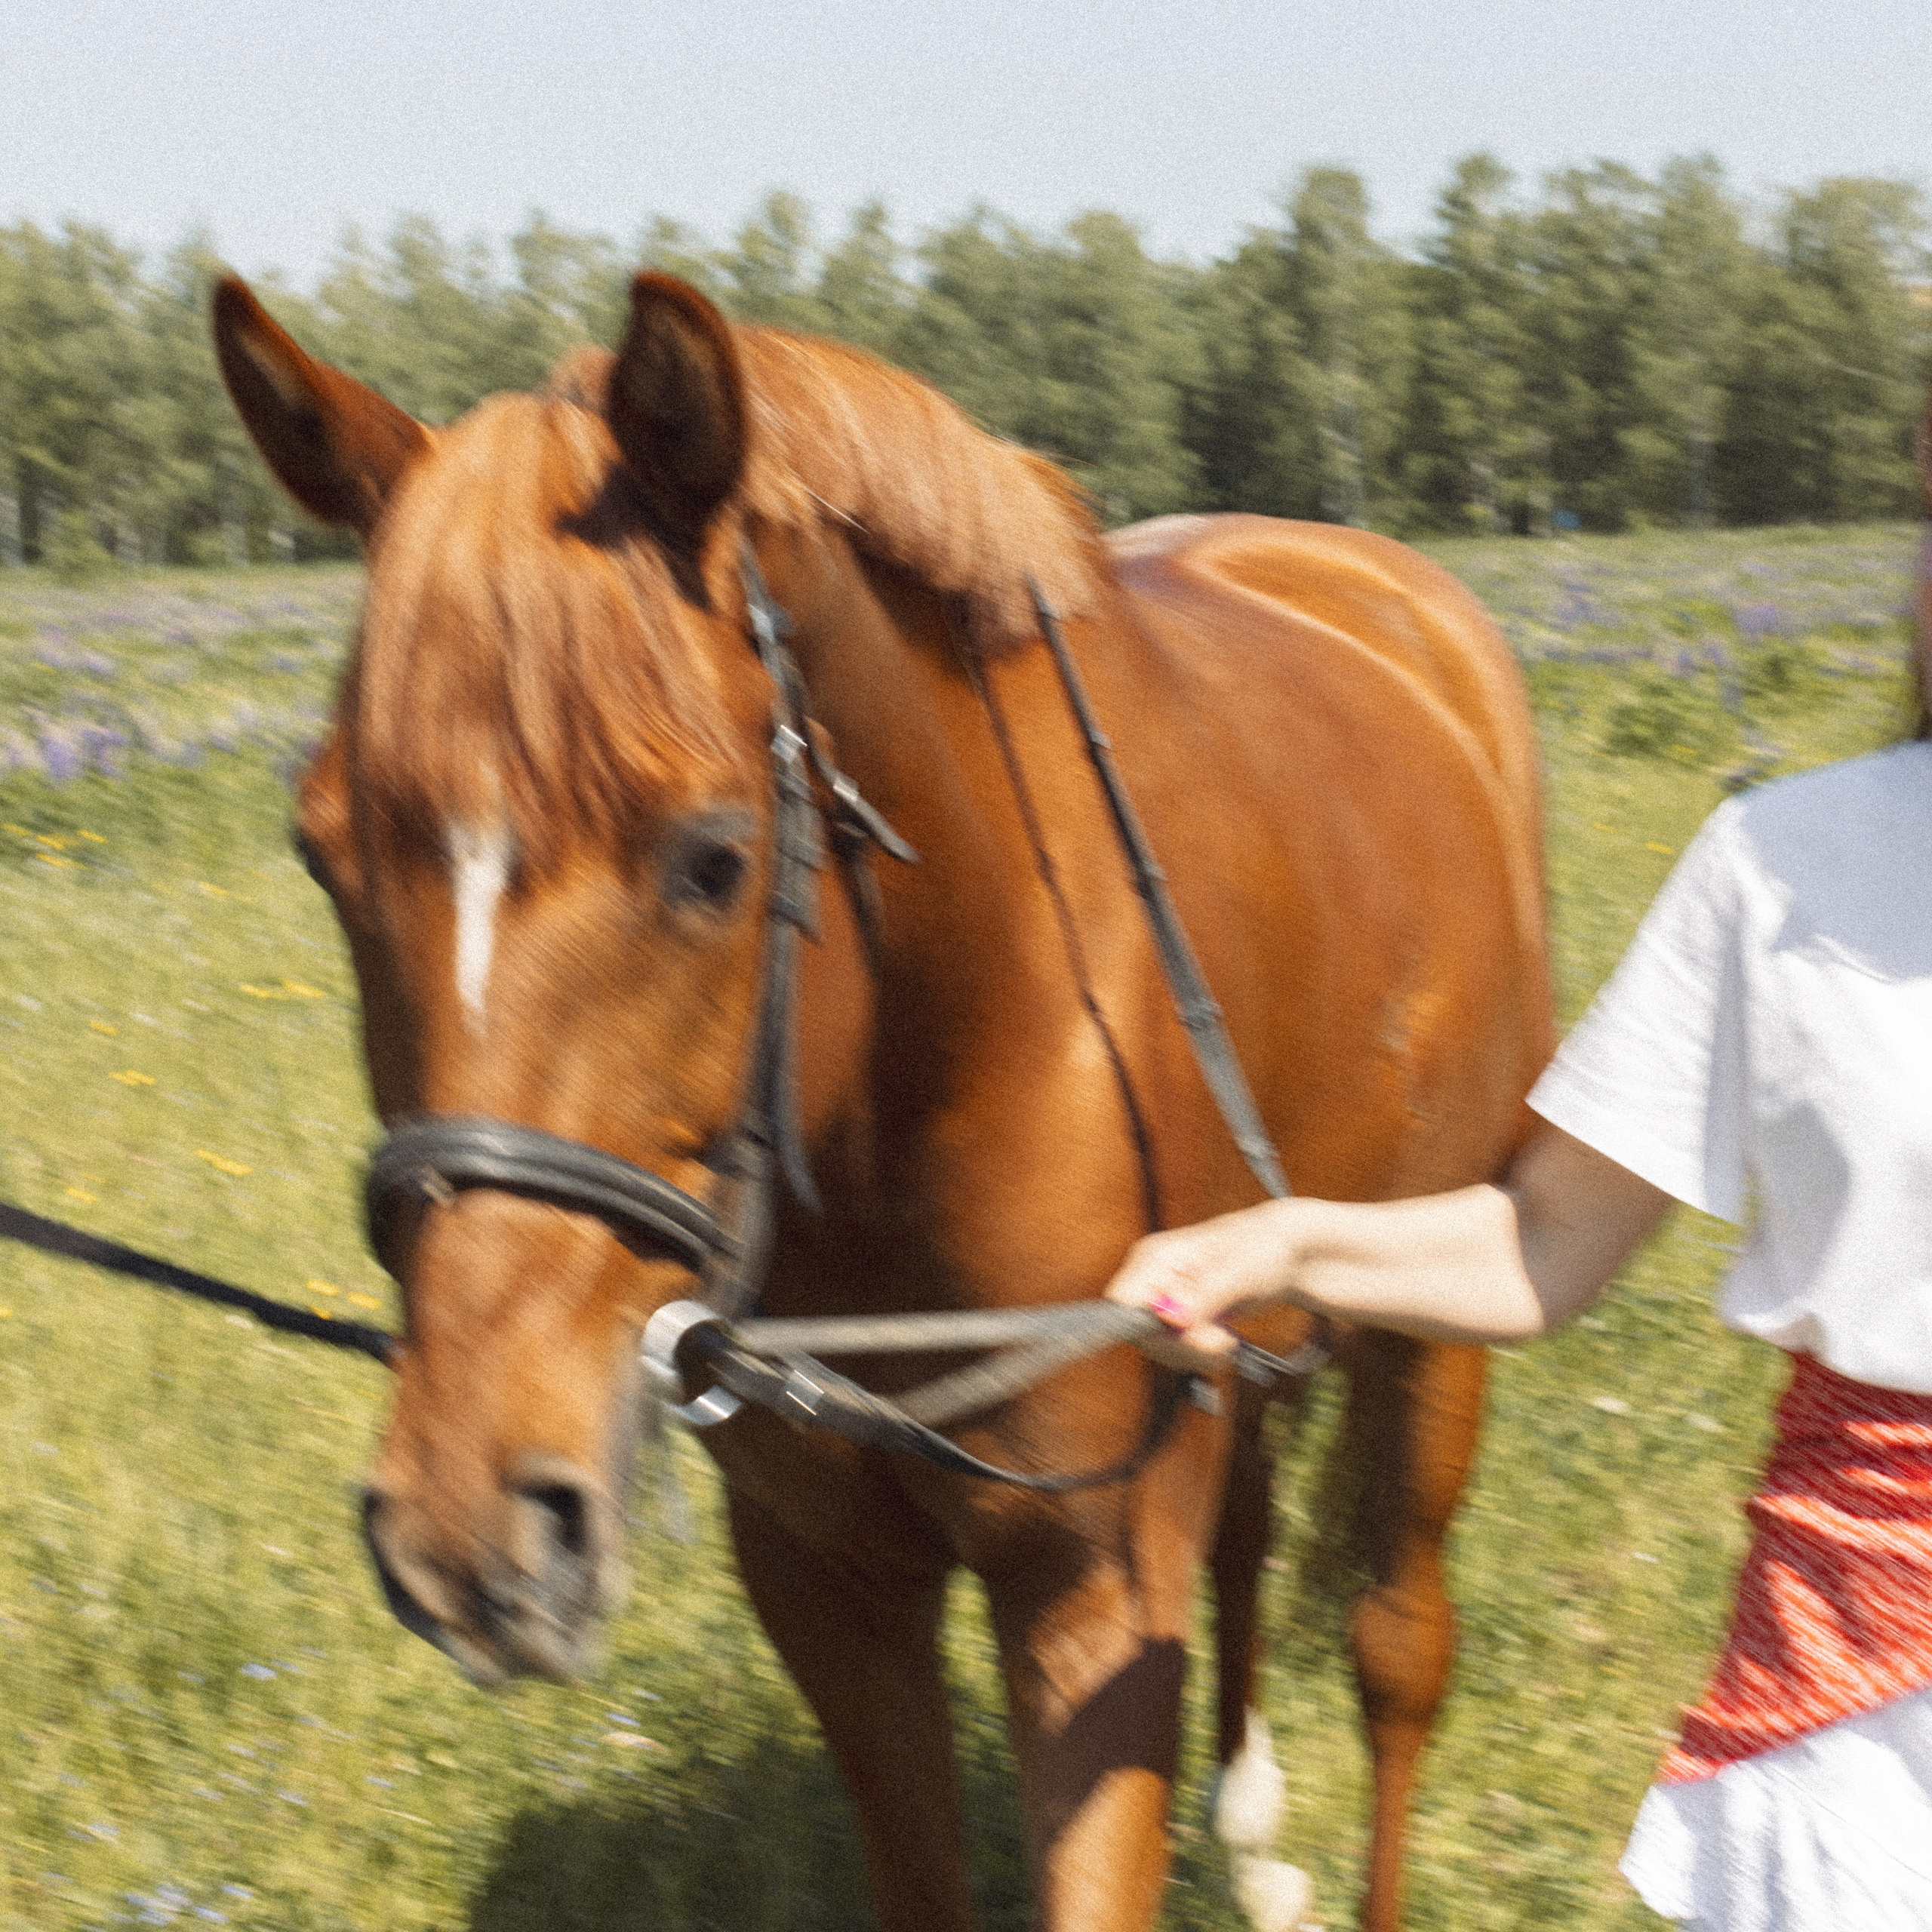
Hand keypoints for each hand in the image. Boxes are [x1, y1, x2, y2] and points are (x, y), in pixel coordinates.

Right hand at [1105, 1201, 1304, 1369]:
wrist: (1285, 1254)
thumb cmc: (1262, 1247)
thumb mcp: (1238, 1271)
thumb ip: (1203, 1294)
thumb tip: (1171, 1320)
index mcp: (1154, 1256)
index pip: (1122, 1302)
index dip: (1148, 1327)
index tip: (1189, 1331)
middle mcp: (1151, 1279)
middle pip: (1141, 1333)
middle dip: (1184, 1346)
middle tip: (1223, 1340)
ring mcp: (1163, 1300)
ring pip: (1159, 1348)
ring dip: (1197, 1353)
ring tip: (1229, 1338)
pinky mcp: (1178, 1318)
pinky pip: (1176, 1351)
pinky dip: (1202, 1354)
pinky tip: (1225, 1340)